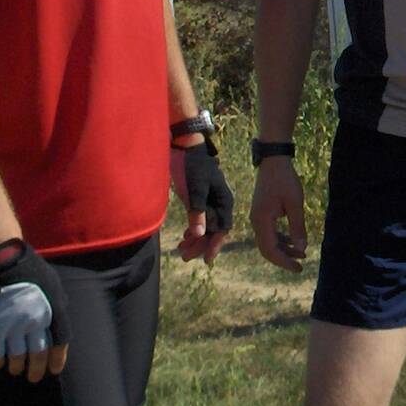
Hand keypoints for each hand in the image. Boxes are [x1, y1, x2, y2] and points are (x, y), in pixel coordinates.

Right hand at [0, 239, 69, 380]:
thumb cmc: (27, 268)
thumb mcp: (51, 284)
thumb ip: (56, 306)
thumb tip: (56, 328)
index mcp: (51, 310)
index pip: (60, 343)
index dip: (58, 360)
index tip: (53, 370)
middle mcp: (34, 320)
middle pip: (39, 355)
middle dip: (37, 370)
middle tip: (33, 377)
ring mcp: (12, 325)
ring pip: (18, 358)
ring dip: (17, 367)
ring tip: (16, 369)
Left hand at [169, 139, 233, 264]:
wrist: (186, 146)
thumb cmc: (192, 166)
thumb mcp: (195, 189)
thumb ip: (197, 211)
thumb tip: (200, 234)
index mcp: (223, 200)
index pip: (222, 227)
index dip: (215, 244)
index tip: (206, 259)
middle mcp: (219, 202)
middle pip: (213, 229)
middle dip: (200, 244)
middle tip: (185, 257)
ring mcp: (209, 200)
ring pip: (205, 225)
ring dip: (195, 239)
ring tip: (181, 251)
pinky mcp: (199, 198)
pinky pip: (199, 218)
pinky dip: (192, 229)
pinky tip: (185, 237)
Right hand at [249, 154, 307, 271]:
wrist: (273, 161)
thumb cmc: (285, 179)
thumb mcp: (295, 203)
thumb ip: (297, 227)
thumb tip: (301, 249)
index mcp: (262, 220)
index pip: (270, 250)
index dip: (284, 261)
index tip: (299, 267)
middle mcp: (256, 221)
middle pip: (267, 249)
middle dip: (283, 259)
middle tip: (300, 266)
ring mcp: (257, 218)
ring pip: (268, 241)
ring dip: (283, 249)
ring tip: (301, 254)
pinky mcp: (261, 213)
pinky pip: (269, 232)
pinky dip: (280, 239)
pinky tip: (293, 242)